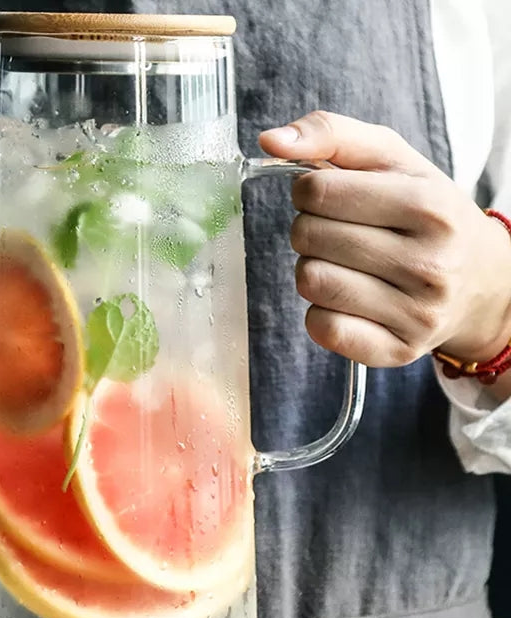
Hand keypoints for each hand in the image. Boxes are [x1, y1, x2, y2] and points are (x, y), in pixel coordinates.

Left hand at [258, 110, 510, 368]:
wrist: (480, 281)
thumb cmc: (425, 215)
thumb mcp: (394, 161)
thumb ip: (333, 136)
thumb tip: (270, 139)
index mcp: (429, 205)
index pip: (317, 191)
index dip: (309, 191)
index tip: (329, 197)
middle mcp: (428, 263)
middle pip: (307, 236)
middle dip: (310, 229)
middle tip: (341, 233)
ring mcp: (415, 313)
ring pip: (310, 281)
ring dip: (312, 269)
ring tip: (346, 265)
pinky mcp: (395, 350)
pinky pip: (321, 327)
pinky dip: (320, 312)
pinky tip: (348, 300)